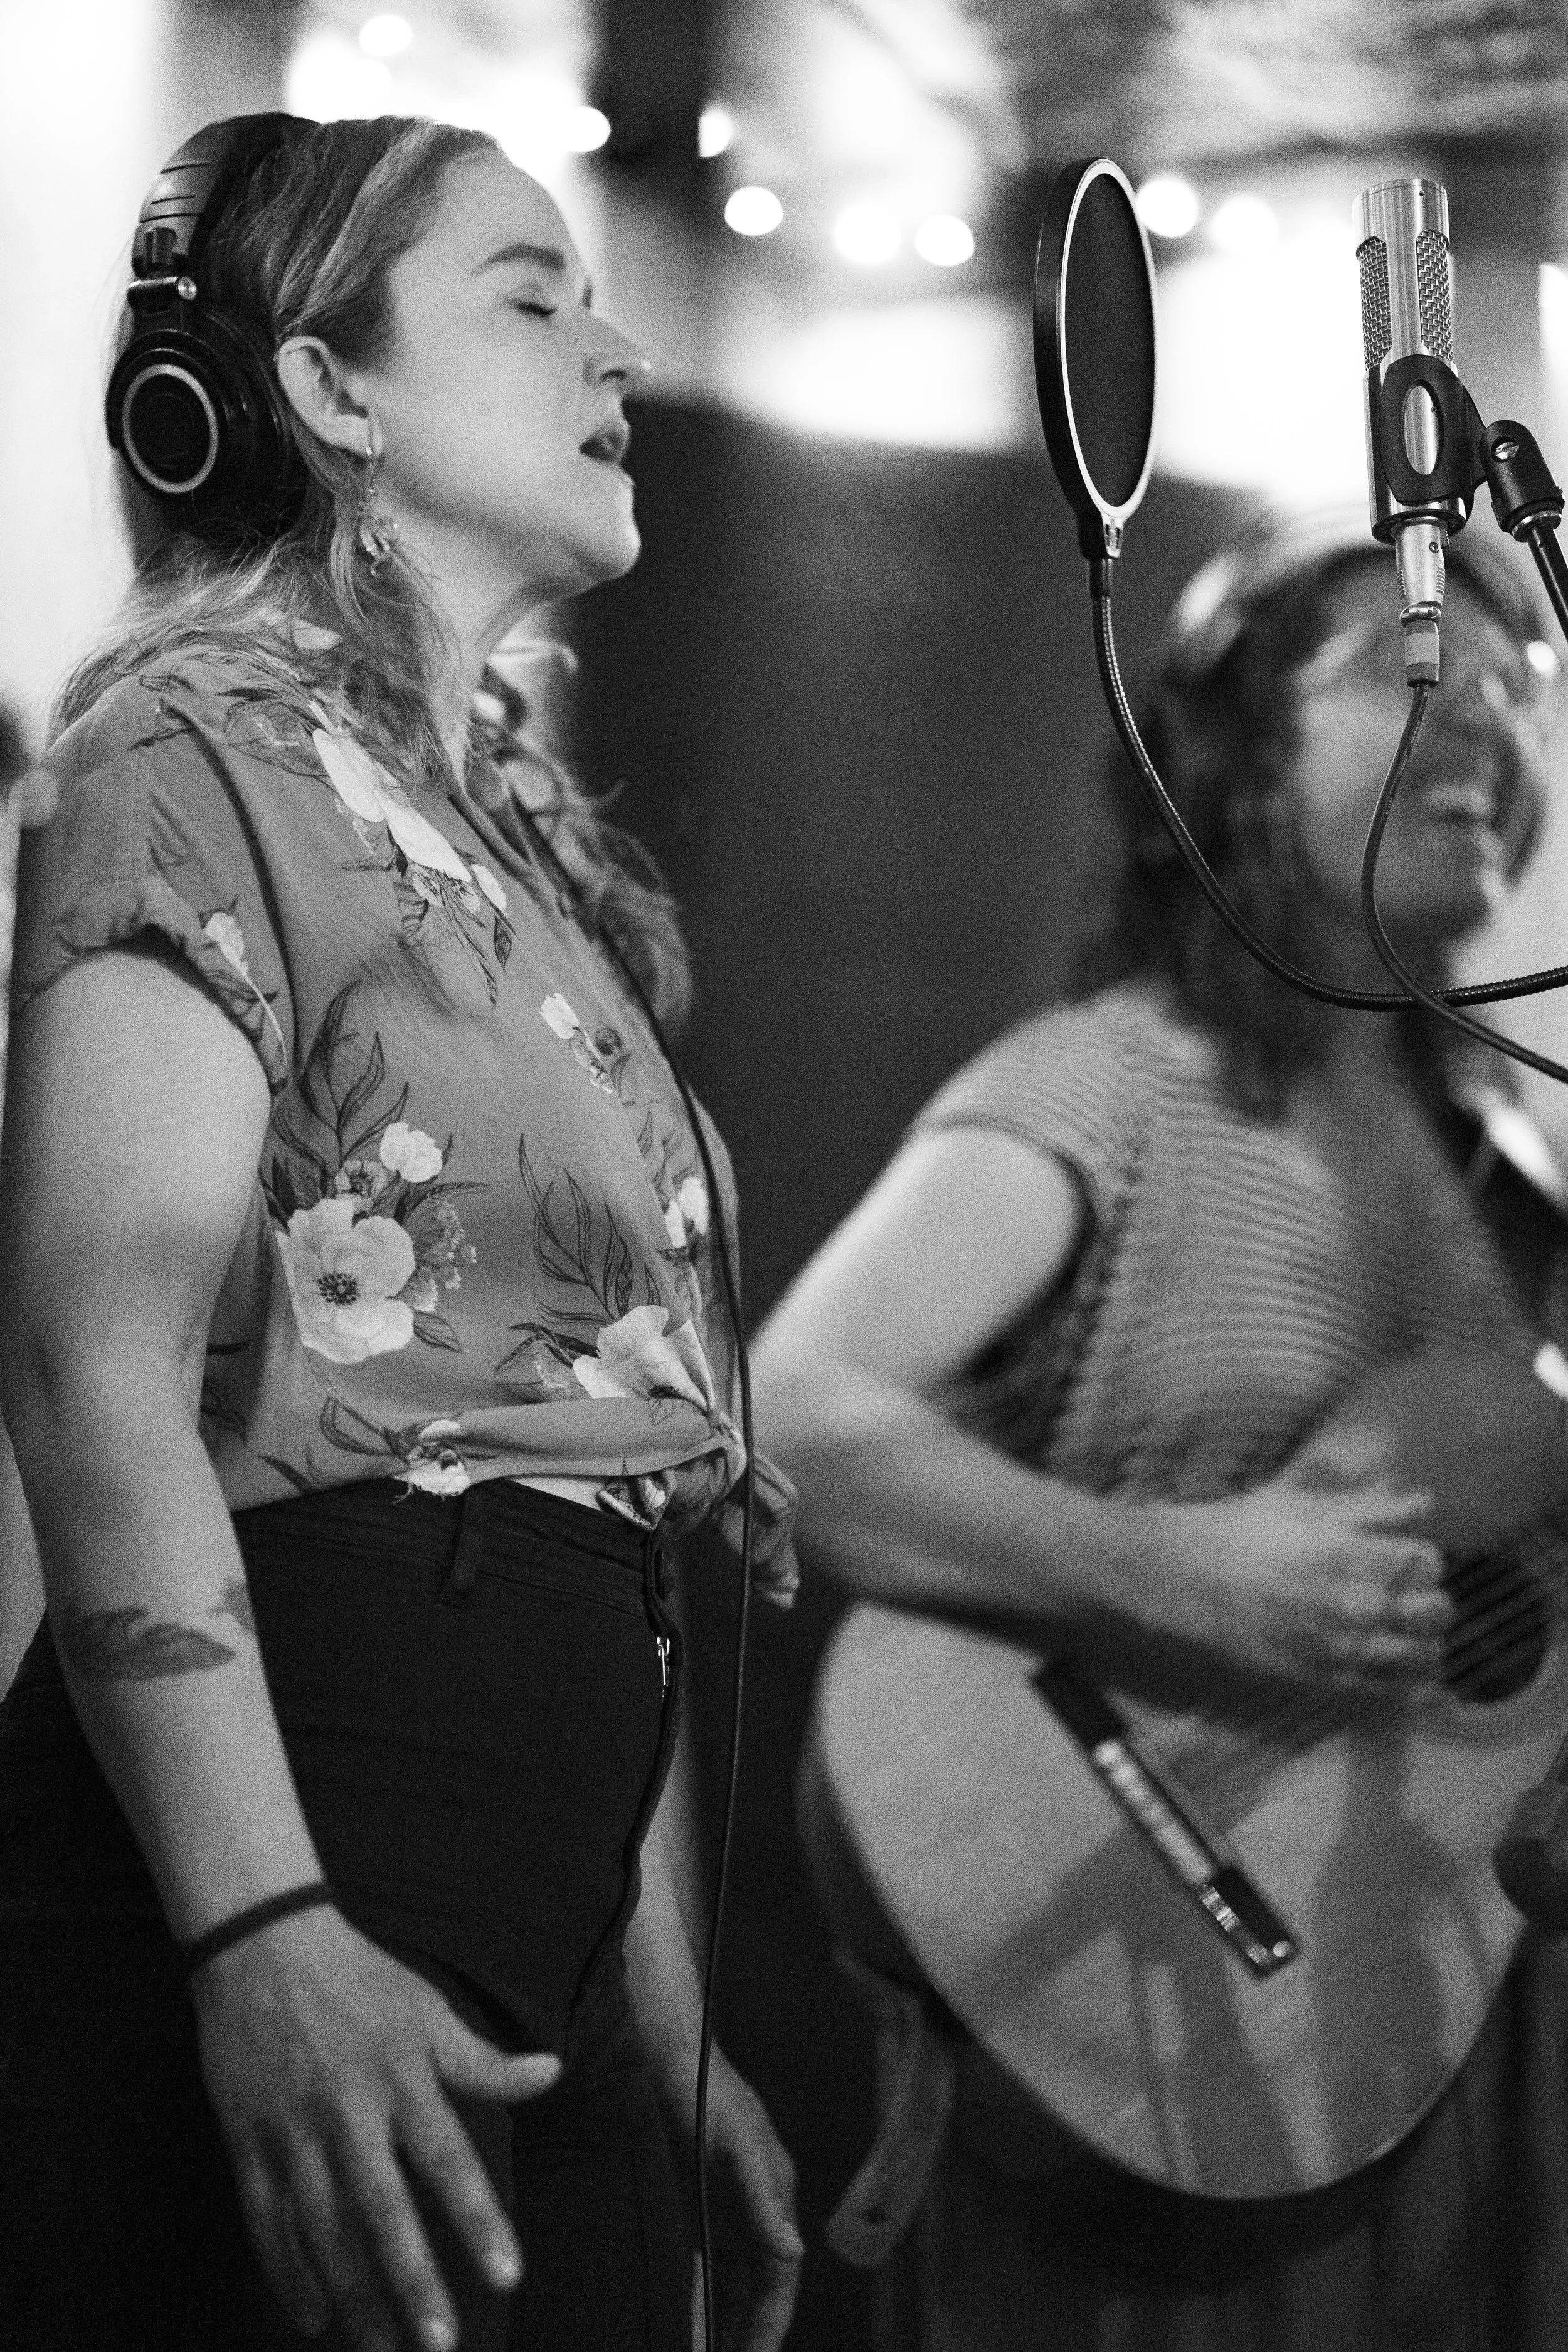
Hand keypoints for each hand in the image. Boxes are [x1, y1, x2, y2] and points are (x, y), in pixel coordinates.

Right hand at [191, 1905, 559, 2351]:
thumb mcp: (427, 2010)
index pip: (448, 2161)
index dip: (477, 2219)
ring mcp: (293, 2133)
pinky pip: (267, 2223)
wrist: (262, 1944)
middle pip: (381, 2211)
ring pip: (322, 2232)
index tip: (508, 2273)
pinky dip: (287, 2274)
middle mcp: (348, 2114)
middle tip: (439, 2342)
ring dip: (354, 2296)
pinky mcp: (249, 2143)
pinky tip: (313, 2318)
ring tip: (384, 2348)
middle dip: (411, 2282)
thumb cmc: (358, 1978)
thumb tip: (551, 2074)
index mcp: (400, 2080)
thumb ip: (483, 2058)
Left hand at [663, 2044, 801, 2351]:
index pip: (779, 2279)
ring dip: (728, 2322)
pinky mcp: (700, 2209)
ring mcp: (728, 2212)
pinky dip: (704, 2299)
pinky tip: (692, 2324)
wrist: (673, 2060)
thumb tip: (793, 2250)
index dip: (770, 2324)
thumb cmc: (709, 2096)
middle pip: (759, 2290)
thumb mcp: (739, 2146)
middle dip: (750, 2332)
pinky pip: (707, 2269)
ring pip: (734, 2285)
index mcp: (775, 2199)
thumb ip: (764, 2199)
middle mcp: (756, 2212)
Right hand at [1147, 1479, 1451, 1691]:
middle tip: (1409, 1594)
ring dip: (1425, 1643)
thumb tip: (1422, 1501)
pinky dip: (1410, 1685)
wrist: (1178, 1583)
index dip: (1421, 1558)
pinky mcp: (1322, 1680)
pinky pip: (1388, 1691)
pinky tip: (1408, 1674)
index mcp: (1351, 1554)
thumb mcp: (1299, 1507)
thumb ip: (1367, 1508)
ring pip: (1421, 1656)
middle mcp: (1355, 1605)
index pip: (1428, 1563)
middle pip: (1435, 1611)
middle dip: (1430, 1600)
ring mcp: (1340, 1647)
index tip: (1405, 1556)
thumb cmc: (1235, 1534)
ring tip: (1410, 1633)